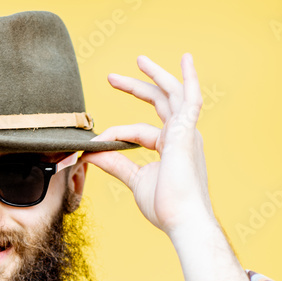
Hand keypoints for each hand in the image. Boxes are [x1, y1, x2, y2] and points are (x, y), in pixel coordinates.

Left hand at [80, 54, 215, 238]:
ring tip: (140, 60)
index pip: (139, 131)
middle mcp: (182, 136)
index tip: (92, 144)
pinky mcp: (187, 133)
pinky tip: (187, 62)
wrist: (183, 220)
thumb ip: (115, 163)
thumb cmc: (166, 207)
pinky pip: (190, 99)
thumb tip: (91, 153)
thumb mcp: (135, 180)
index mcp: (171, 147)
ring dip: (156, 76)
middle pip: (160, 103)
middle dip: (137, 87)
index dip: (114, 135)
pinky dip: (189, 80)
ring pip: (173, 94)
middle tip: (112, 77)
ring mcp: (187, 133)